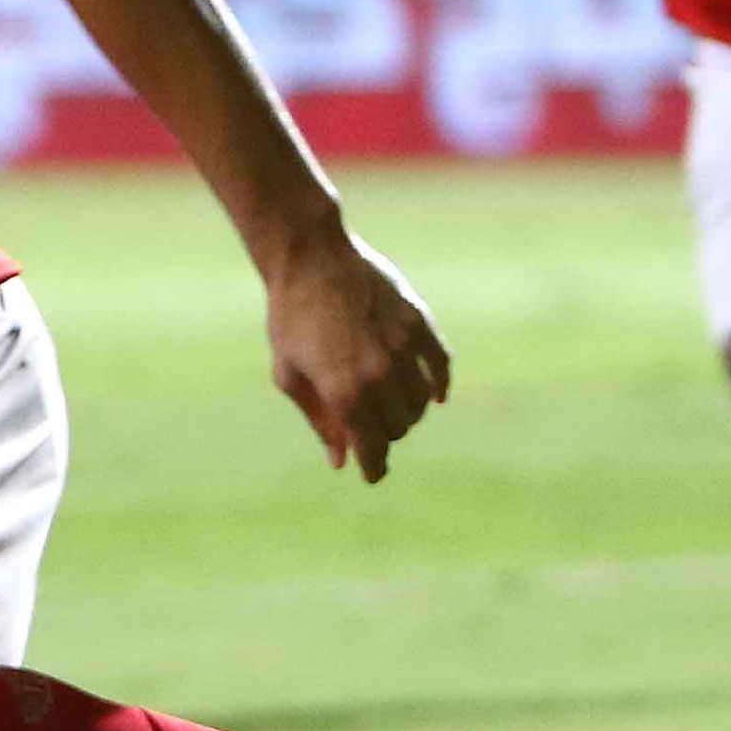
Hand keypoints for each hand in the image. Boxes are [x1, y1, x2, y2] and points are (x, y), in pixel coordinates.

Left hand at [266, 219, 452, 484]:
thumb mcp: (290, 374)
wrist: (310, 257)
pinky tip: (433, 395)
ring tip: (389, 406)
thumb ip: (319, 420)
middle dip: (384, 435)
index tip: (371, 474)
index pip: (372, 448)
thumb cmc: (291, 317)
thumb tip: (340, 460)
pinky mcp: (418, 323)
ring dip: (408, 412)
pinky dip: (439, 385)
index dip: (373, 468)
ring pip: (420, 403)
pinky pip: (441, 365)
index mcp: (343, 391)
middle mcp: (378, 374)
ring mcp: (403, 348)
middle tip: (367, 428)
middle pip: (398, 428)